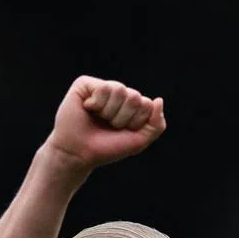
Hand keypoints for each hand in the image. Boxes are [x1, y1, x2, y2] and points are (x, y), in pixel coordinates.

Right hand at [44, 76, 166, 170]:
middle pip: (134, 97)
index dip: (136, 122)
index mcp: (132, 106)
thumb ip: (156, 124)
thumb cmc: (107, 147)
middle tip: (109, 125)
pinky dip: (97, 104)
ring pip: (119, 89)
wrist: (79, 153)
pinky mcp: (86, 84)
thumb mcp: (139, 141)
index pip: (147, 104)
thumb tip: (158, 99)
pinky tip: (88, 109)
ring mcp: (102, 88)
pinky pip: (103, 88)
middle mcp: (118, 95)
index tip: (122, 131)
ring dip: (109, 112)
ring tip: (99, 118)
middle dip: (123, 117)